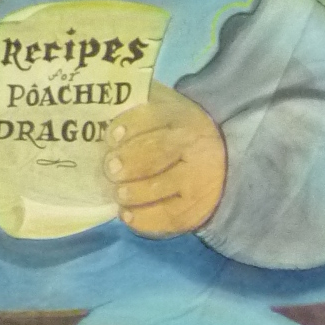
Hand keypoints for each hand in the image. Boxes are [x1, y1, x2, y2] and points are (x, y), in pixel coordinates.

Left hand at [105, 85, 226, 236]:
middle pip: (156, 153)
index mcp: (182, 117)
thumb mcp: (164, 109)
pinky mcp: (195, 209)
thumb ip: (137, 105)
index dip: (129, 126)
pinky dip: (143, 219)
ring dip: (133, 192)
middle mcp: (194, 147)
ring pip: (160, 186)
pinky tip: (127, 214)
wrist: (222, 161)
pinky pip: (167, 217)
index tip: (111, 138)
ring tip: (119, 193)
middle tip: (111, 169)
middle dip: (129, 161)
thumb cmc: (177, 132)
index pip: (153, 117)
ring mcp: (197, 180)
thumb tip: (101, 109)